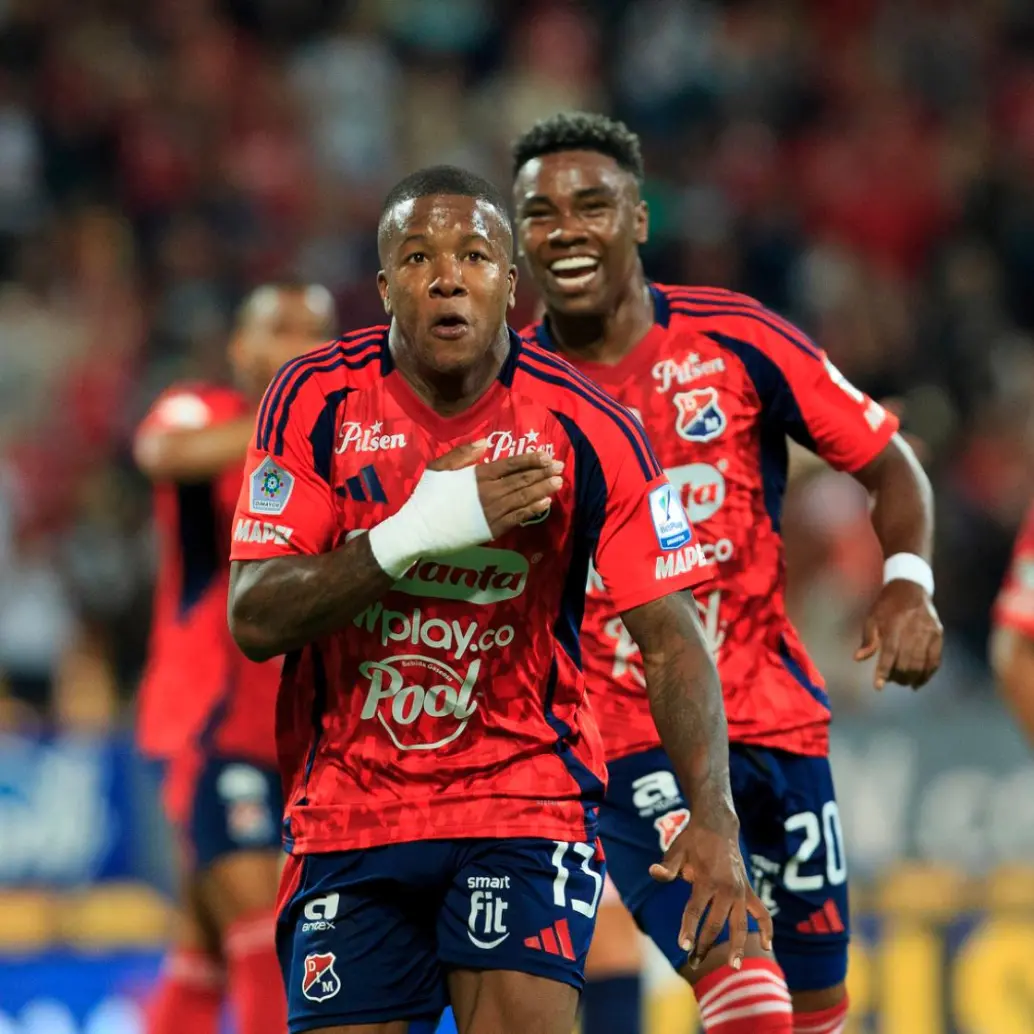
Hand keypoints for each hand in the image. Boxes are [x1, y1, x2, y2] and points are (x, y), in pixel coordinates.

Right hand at [430, 440, 563, 538]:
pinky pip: (518, 517)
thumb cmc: (427, 497)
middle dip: (543, 472)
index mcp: (478, 475)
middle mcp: (489, 492)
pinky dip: (533, 509)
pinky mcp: (492, 528)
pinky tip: (544, 503)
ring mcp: (492, 511)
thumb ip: (462, 454)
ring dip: (543, 489)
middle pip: (522, 480)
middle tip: (560, 467)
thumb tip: (485, 443)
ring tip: (558, 482)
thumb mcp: (438, 467)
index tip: (546, 456)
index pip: (511, 464)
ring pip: (524, 497)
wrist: (420, 529)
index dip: (531, 459)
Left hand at [649, 813, 772, 968]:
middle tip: (694, 963)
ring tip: (734, 967)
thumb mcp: (676, 850)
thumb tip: (654, 872)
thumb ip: (668, 867)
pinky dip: (767, 928)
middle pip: (715, 923)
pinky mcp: (749, 891)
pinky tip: (767, 945)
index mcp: (706, 880)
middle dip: (704, 944)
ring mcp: (740, 891)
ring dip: (737, 946)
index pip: (695, 910)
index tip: (684, 946)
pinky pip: (761, 912)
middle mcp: (726, 888)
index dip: (688, 929)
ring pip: (739, 924)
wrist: (718, 825)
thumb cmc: (692, 840)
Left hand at [854, 579, 942, 688]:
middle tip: (892, 681)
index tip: (878, 686)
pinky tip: (920, 681)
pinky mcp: (939, 635)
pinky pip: (936, 660)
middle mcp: (914, 630)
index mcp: (894, 625)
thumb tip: (858, 658)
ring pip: (922, 663)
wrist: (911, 588)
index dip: (883, 671)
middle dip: (898, 676)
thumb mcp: (872, 618)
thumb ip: (868, 640)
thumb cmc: (887, 606)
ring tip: (904, 683)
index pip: (889, 653)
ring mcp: (929, 633)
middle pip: (907, 661)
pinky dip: (928, 673)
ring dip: (912, 677)